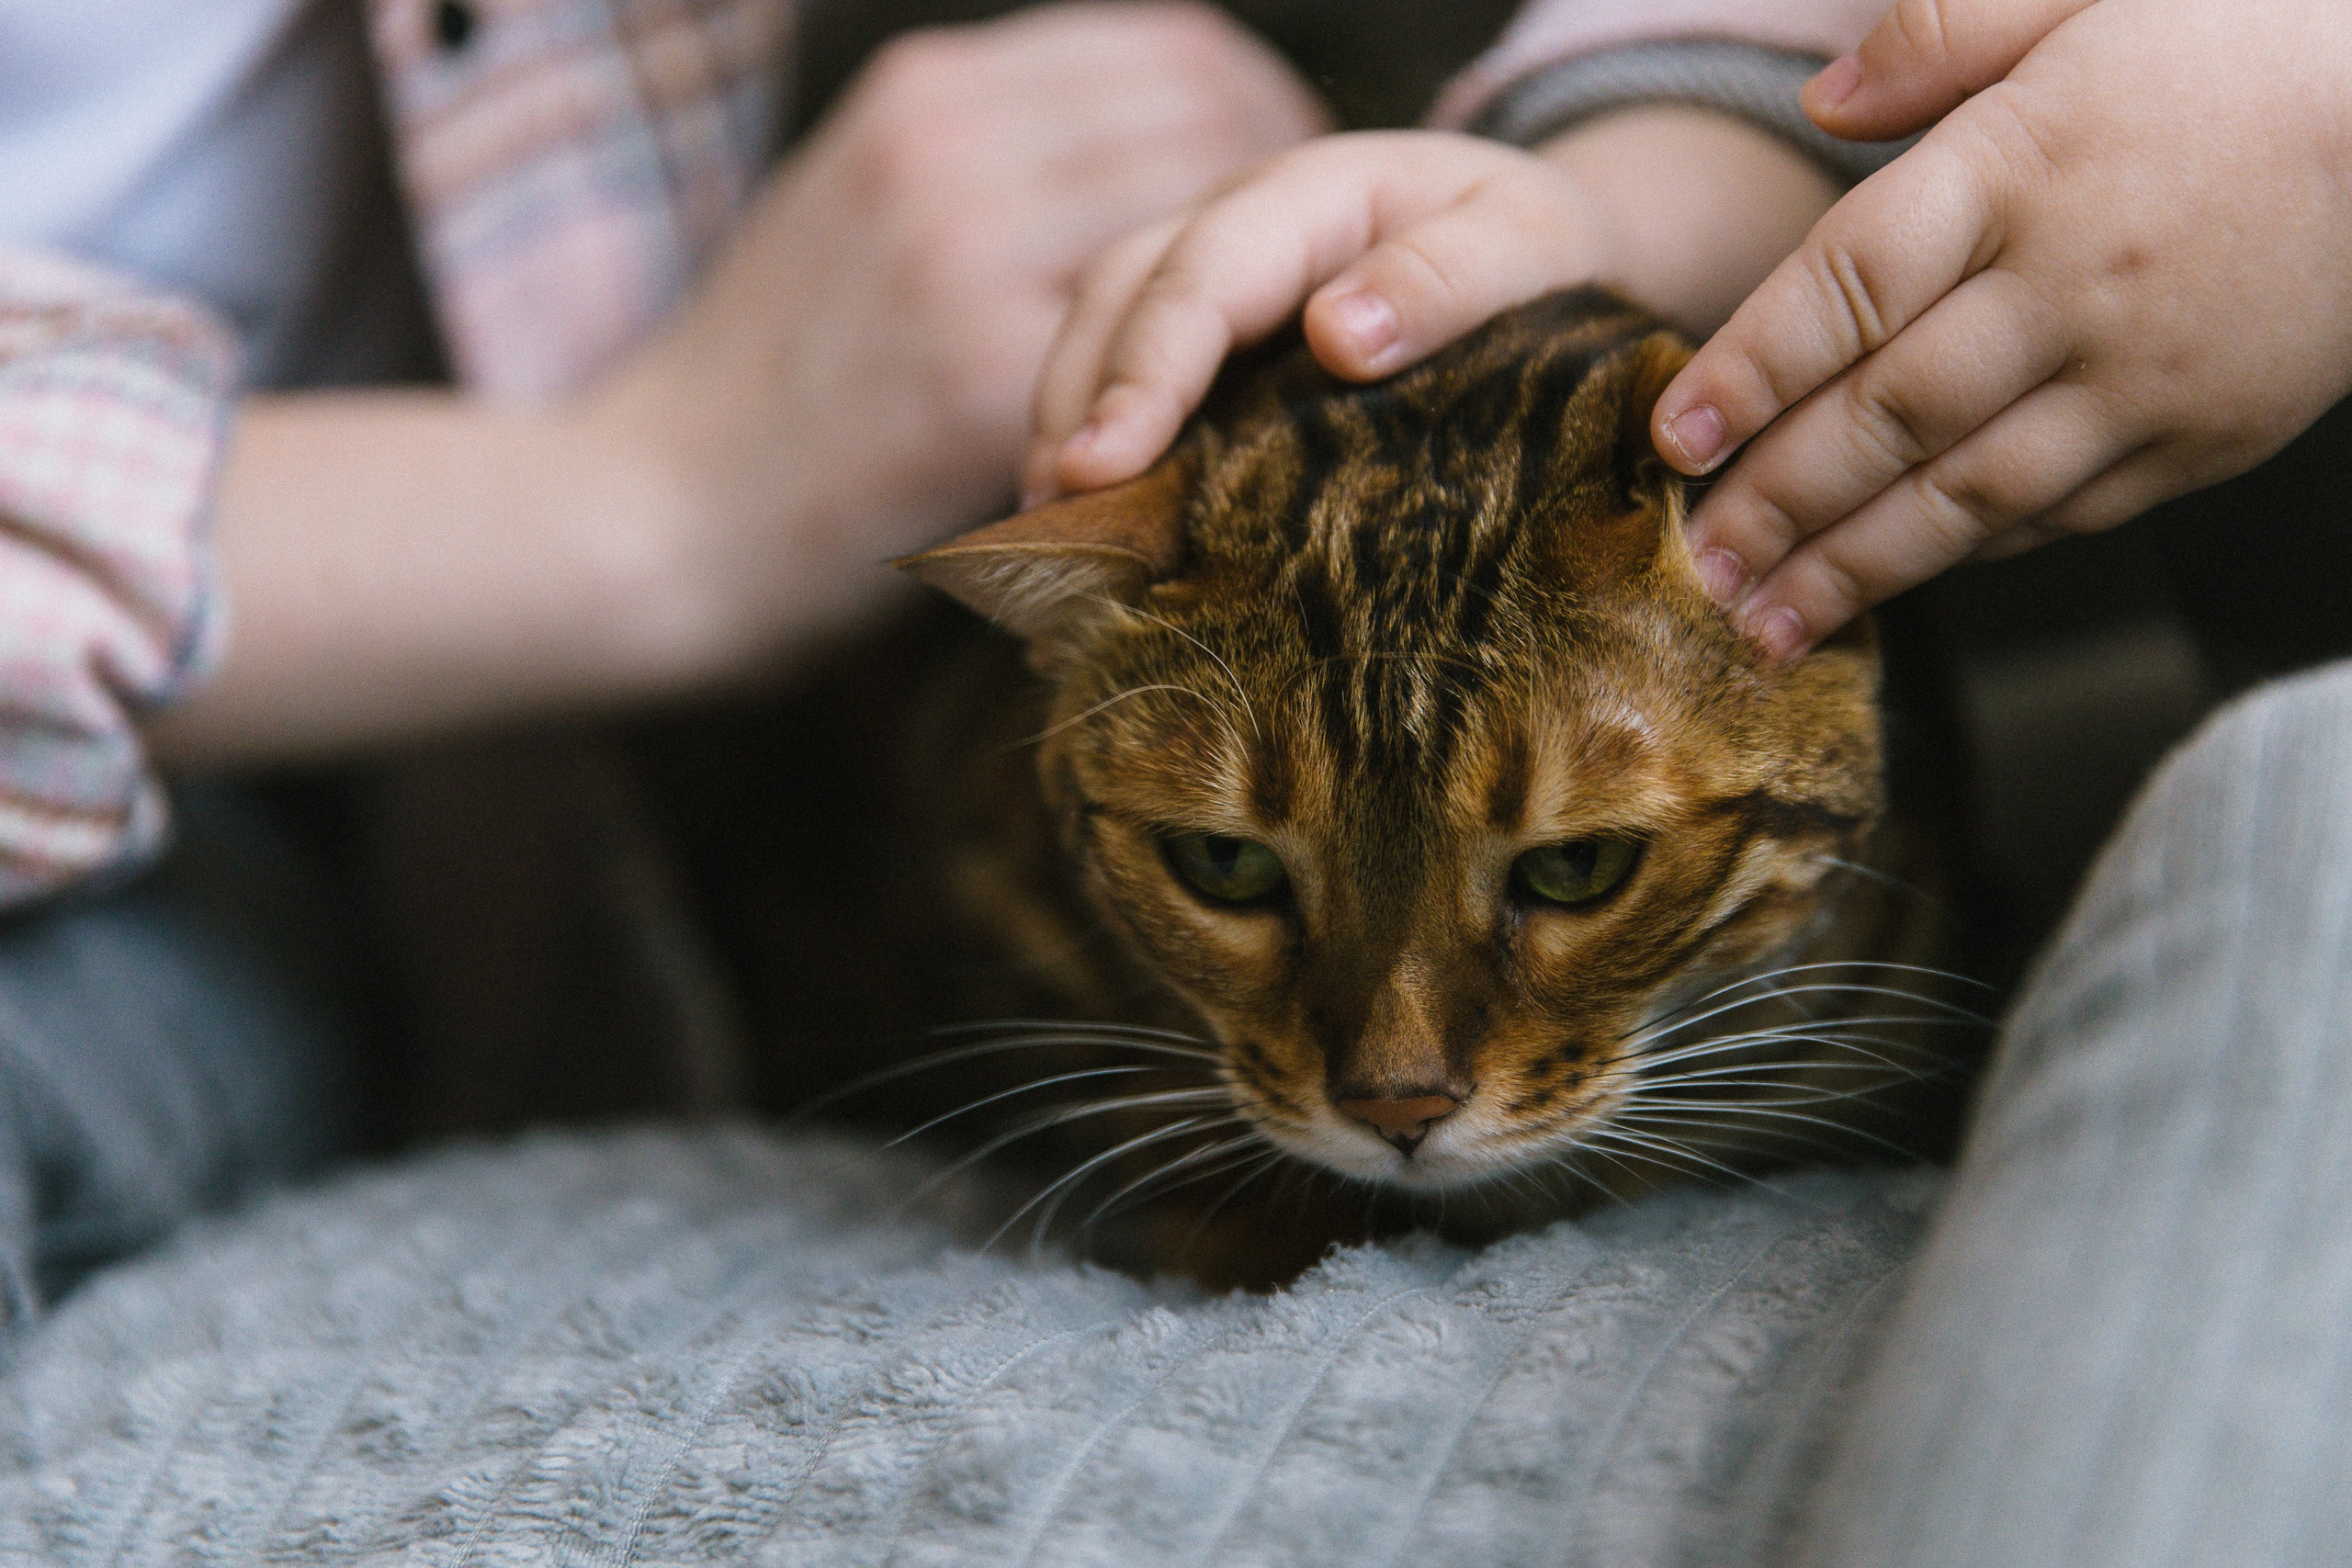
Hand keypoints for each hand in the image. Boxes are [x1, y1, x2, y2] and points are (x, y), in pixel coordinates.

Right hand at [593, 2, 1326, 658]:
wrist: (656, 509)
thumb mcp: (860, 206)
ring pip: (1207, 219)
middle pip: (1214, 109)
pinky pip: (1166, 343)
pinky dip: (1221, 369)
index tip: (1288, 187)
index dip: (1261, 109)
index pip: (1173, 45)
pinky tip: (1229, 418)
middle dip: (1292, 185)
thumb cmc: (772, 376)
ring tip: (1286, 345)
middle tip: (1318, 275)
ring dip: (1275, 277)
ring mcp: (965, 258)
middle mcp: (949, 147)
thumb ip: (993, 162)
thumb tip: (1150, 149)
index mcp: (927, 93)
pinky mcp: (982, 383)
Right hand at [1024, 113, 1839, 503]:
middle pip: (1117, 300)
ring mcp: (1206, 280)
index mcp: (1310, 193)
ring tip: (1049, 546)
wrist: (1535, 246)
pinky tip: (1090, 537)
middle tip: (1052, 527)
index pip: (1202, 276)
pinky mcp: (1205, 344)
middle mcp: (1234, 225)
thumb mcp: (1529, 245)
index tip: (1103, 465)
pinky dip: (1096, 452)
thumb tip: (1339, 335)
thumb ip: (1450, 279)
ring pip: (1096, 336)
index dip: (1146, 371)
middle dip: (1074, 411)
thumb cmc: (1535, 249)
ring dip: (1063, 435)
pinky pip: (1124, 383)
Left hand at [1653, 0, 2351, 659]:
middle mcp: (2072, 284)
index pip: (1850, 283)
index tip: (1672, 440)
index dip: (1751, 371)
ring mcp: (2140, 376)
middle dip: (1778, 501)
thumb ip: (1942, 38)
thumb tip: (1817, 103)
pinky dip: (1968, 553)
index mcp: (2023, 165)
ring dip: (1854, 567)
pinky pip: (2061, 515)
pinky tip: (1893, 583)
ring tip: (1764, 623)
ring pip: (1967, 494)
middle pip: (1891, 414)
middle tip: (1693, 563)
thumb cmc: (2251, 35)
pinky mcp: (2201, 438)